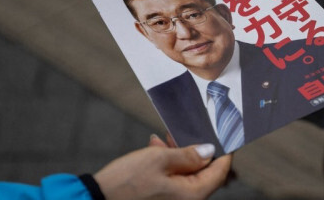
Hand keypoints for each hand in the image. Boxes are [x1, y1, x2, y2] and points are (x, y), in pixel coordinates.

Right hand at [94, 136, 231, 199]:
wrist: (98, 198)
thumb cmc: (127, 181)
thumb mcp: (158, 159)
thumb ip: (187, 154)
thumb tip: (209, 151)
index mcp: (193, 195)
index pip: (220, 171)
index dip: (224, 151)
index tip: (224, 134)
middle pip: (204, 172)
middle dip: (195, 149)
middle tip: (185, 130)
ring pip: (187, 174)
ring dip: (178, 154)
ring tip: (164, 138)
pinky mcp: (162, 199)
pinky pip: (174, 180)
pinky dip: (168, 164)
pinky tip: (155, 148)